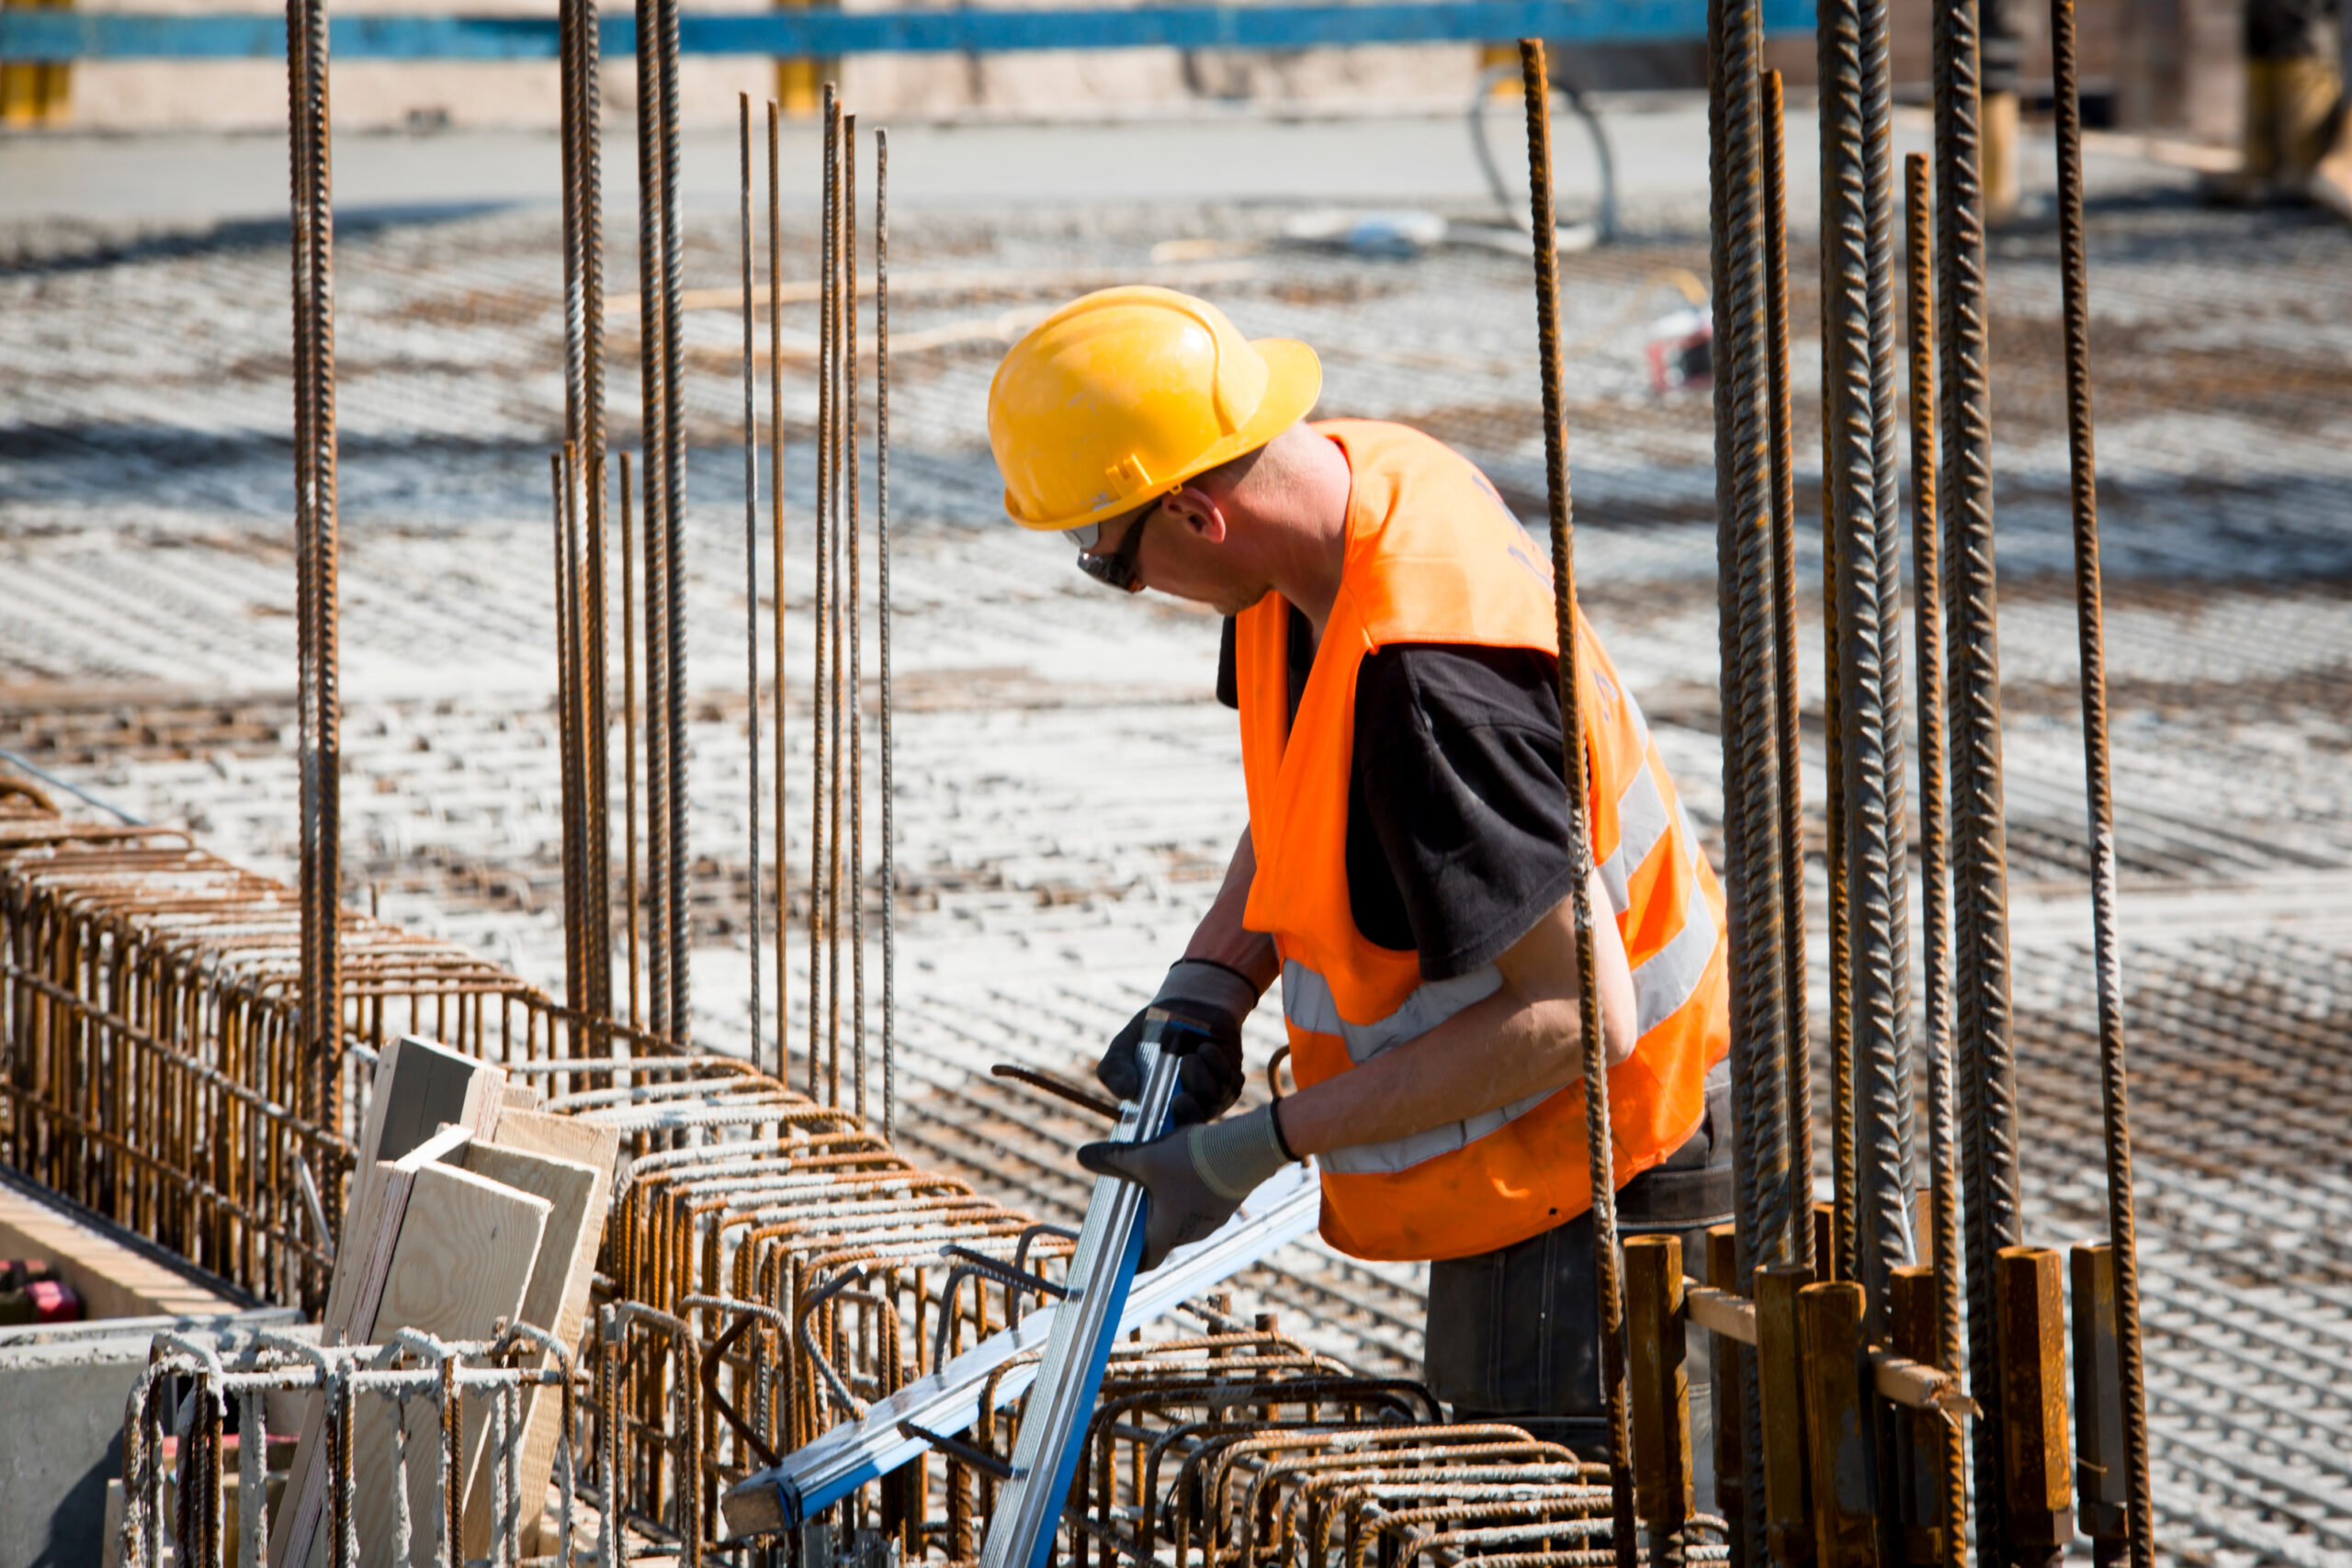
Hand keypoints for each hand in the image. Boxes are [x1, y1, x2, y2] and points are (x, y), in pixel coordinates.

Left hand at [1076, 1103, 1291, 1270]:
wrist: (1248, 1148)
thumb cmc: (1194, 1161)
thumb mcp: (1146, 1157)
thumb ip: (1114, 1159)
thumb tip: (1081, 1156)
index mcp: (1167, 1232)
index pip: (1146, 1259)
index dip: (1131, 1259)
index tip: (1119, 1252)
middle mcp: (1191, 1232)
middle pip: (1161, 1230)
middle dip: (1147, 1214)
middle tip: (1133, 1196)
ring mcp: (1213, 1217)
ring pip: (1183, 1209)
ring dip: (1169, 1192)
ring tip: (1159, 1166)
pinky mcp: (1227, 1199)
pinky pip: (1201, 1195)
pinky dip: (1189, 1180)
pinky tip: (1185, 1155)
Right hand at [1096, 959, 1255, 1126]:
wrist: (1188, 1004)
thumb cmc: (1152, 1032)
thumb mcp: (1123, 1047)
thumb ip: (1113, 1069)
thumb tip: (1126, 1093)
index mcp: (1157, 1109)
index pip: (1162, 1138)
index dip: (1164, 1138)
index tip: (1157, 1121)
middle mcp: (1186, 1108)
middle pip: (1191, 1125)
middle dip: (1187, 1115)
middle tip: (1178, 1100)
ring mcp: (1211, 1098)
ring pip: (1211, 1102)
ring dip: (1200, 1081)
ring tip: (1188, 1057)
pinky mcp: (1231, 1082)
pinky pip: (1230, 1082)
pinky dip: (1217, 1065)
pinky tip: (1206, 1049)